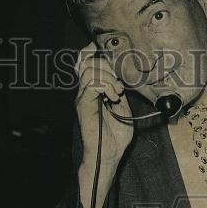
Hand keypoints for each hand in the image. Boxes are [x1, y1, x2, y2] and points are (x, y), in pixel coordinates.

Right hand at [75, 42, 133, 173]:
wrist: (109, 155)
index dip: (93, 52)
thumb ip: (119, 91)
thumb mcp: (123, 108)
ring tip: (116, 93)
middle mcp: (85, 91)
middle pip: (88, 61)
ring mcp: (82, 98)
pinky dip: (105, 86)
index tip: (108, 56)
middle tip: (119, 86)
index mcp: (93, 90)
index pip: (86, 61)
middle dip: (108, 67)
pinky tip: (113, 97)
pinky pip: (90, 84)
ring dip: (107, 78)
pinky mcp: (83, 106)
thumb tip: (121, 77)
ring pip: (89, 70)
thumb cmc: (115, 136)